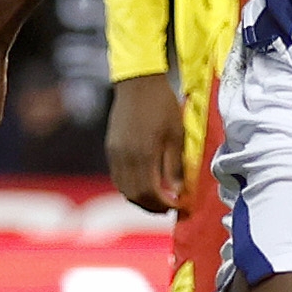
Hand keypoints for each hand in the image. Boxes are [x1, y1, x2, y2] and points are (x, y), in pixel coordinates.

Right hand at [104, 73, 183, 211]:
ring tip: (158, 200)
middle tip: (170, 208)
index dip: (165, 204)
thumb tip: (178, 191)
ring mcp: (115, 154)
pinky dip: (130, 187)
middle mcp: (125, 158)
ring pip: (124, 189)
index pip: (151, 193)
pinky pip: (118, 177)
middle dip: (153, 207)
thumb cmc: (162, 105)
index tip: (180, 206)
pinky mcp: (111, 148)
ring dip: (140, 199)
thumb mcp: (176, 135)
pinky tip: (144, 185)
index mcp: (143, 155)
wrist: (138, 82)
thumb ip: (175, 166)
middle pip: (135, 195)